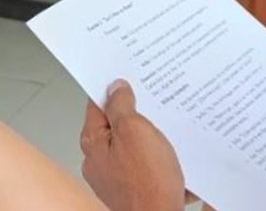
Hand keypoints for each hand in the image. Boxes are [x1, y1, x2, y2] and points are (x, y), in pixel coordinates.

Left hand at [81, 80, 186, 210]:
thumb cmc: (147, 184)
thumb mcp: (135, 131)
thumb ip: (122, 106)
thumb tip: (116, 88)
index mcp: (94, 142)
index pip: (98, 104)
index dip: (113, 88)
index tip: (127, 79)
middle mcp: (100, 160)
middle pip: (117, 124)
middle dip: (138, 114)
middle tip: (155, 106)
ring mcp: (116, 176)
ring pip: (135, 145)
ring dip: (152, 139)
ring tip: (168, 137)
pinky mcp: (134, 187)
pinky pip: (147, 164)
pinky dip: (159, 159)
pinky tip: (172, 159)